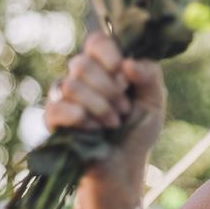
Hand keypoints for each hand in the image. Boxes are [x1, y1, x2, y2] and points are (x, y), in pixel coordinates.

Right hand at [44, 31, 165, 182]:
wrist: (125, 166)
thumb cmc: (138, 130)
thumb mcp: (155, 101)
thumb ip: (149, 76)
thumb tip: (127, 64)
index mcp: (105, 66)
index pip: (96, 42)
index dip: (108, 55)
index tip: (123, 76)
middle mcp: (81, 77)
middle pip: (81, 63)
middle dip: (108, 89)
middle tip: (123, 110)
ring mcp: (64, 98)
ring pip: (69, 85)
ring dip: (98, 107)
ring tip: (112, 123)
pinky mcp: (54, 121)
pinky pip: (56, 109)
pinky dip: (79, 119)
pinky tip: (93, 129)